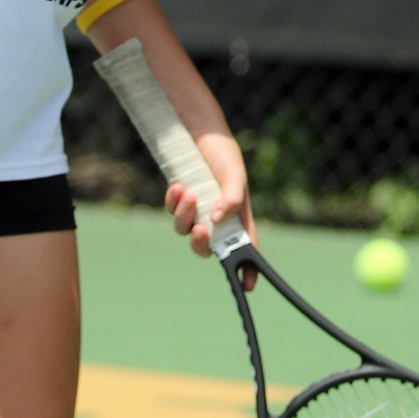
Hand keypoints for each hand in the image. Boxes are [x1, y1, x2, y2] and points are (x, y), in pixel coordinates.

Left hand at [163, 129, 258, 289]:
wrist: (199, 131)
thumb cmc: (223, 154)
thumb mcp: (234, 174)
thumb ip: (231, 198)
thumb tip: (217, 220)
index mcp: (236, 216)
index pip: (243, 247)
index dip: (246, 269)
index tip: (247, 286)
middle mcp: (216, 218)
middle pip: (207, 247)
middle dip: (201, 244)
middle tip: (200, 232)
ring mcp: (196, 210)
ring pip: (184, 229)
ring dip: (184, 215)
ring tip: (188, 193)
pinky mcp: (179, 200)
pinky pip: (171, 211)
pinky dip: (173, 201)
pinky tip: (178, 186)